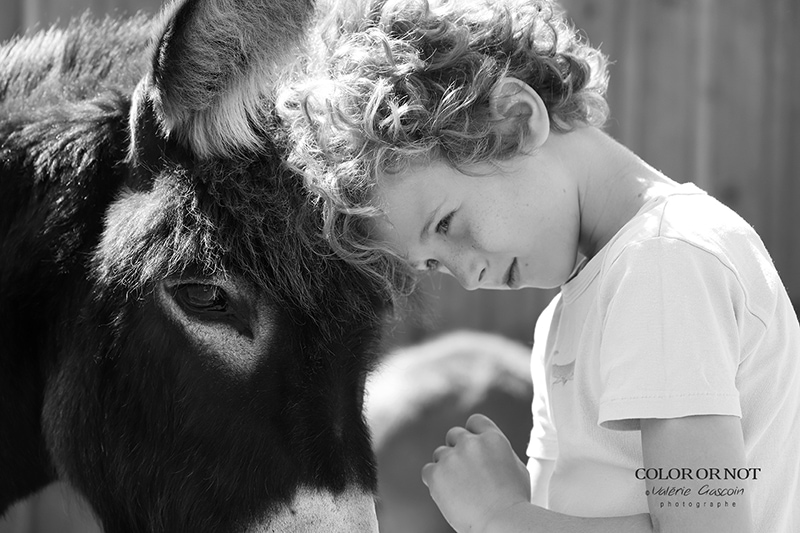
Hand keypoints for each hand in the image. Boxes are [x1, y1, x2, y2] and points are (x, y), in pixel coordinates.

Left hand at [421, 413, 531, 532]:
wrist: (502, 522)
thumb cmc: (513, 501)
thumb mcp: (516, 468)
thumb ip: (499, 451)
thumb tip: (488, 447)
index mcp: (493, 439)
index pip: (475, 421)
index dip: (472, 434)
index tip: (472, 446)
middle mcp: (471, 443)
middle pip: (454, 434)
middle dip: (458, 449)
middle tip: (464, 471)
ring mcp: (452, 457)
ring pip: (440, 453)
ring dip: (446, 466)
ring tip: (460, 488)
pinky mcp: (436, 474)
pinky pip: (428, 470)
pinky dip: (434, 480)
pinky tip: (447, 492)